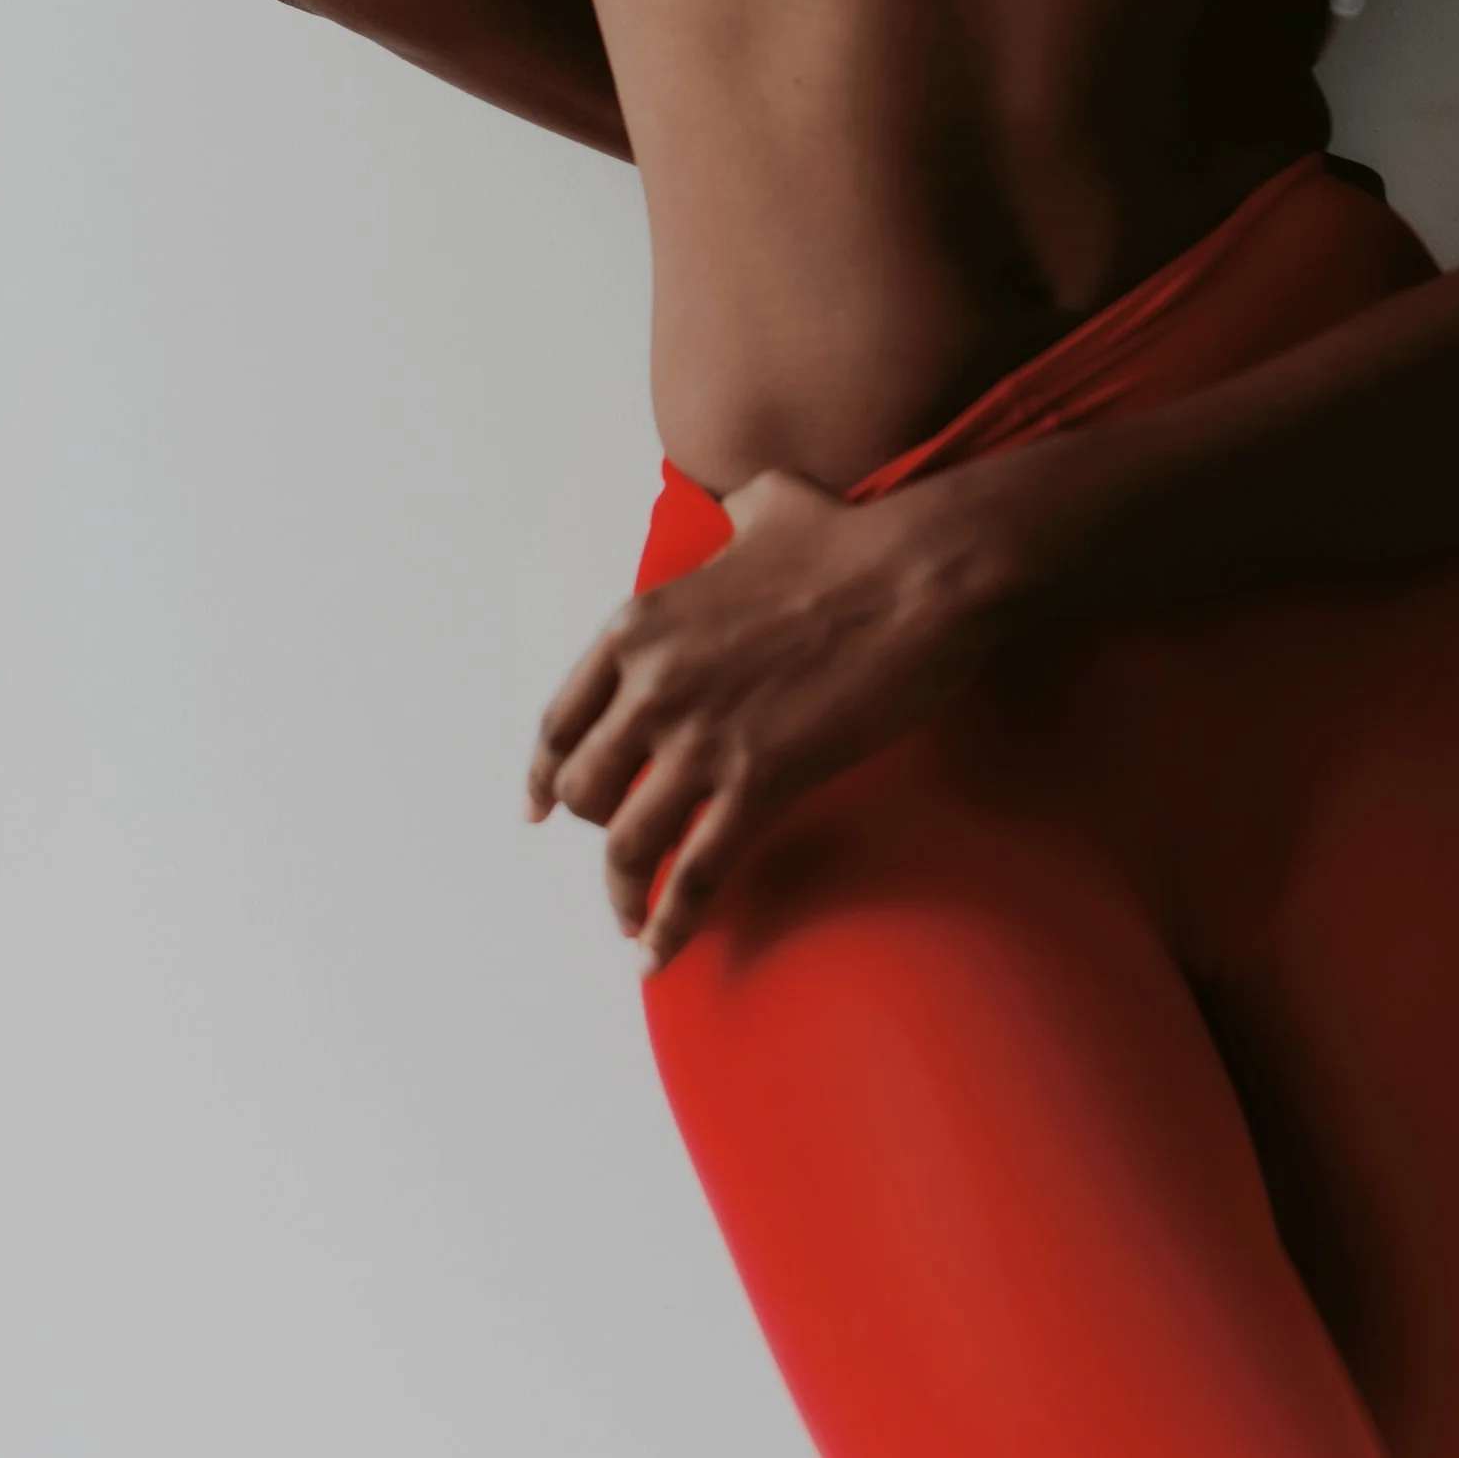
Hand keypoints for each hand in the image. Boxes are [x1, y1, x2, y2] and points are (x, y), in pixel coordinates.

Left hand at [523, 466, 999, 972]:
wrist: (919, 575)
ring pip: (626, 843)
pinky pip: (694, 874)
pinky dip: (670, 926)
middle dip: (594, 827)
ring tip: (631, 922)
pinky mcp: (759, 781)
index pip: (561, 720)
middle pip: (583, 789)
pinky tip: (660, 954)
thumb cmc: (852, 536)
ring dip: (622, 893)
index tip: (539, 809)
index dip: (543, 775)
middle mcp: (654, 684)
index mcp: (642, 624)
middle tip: (622, 850)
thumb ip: (734, 515)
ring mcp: (703, 737)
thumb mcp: (768, 504)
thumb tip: (738, 510)